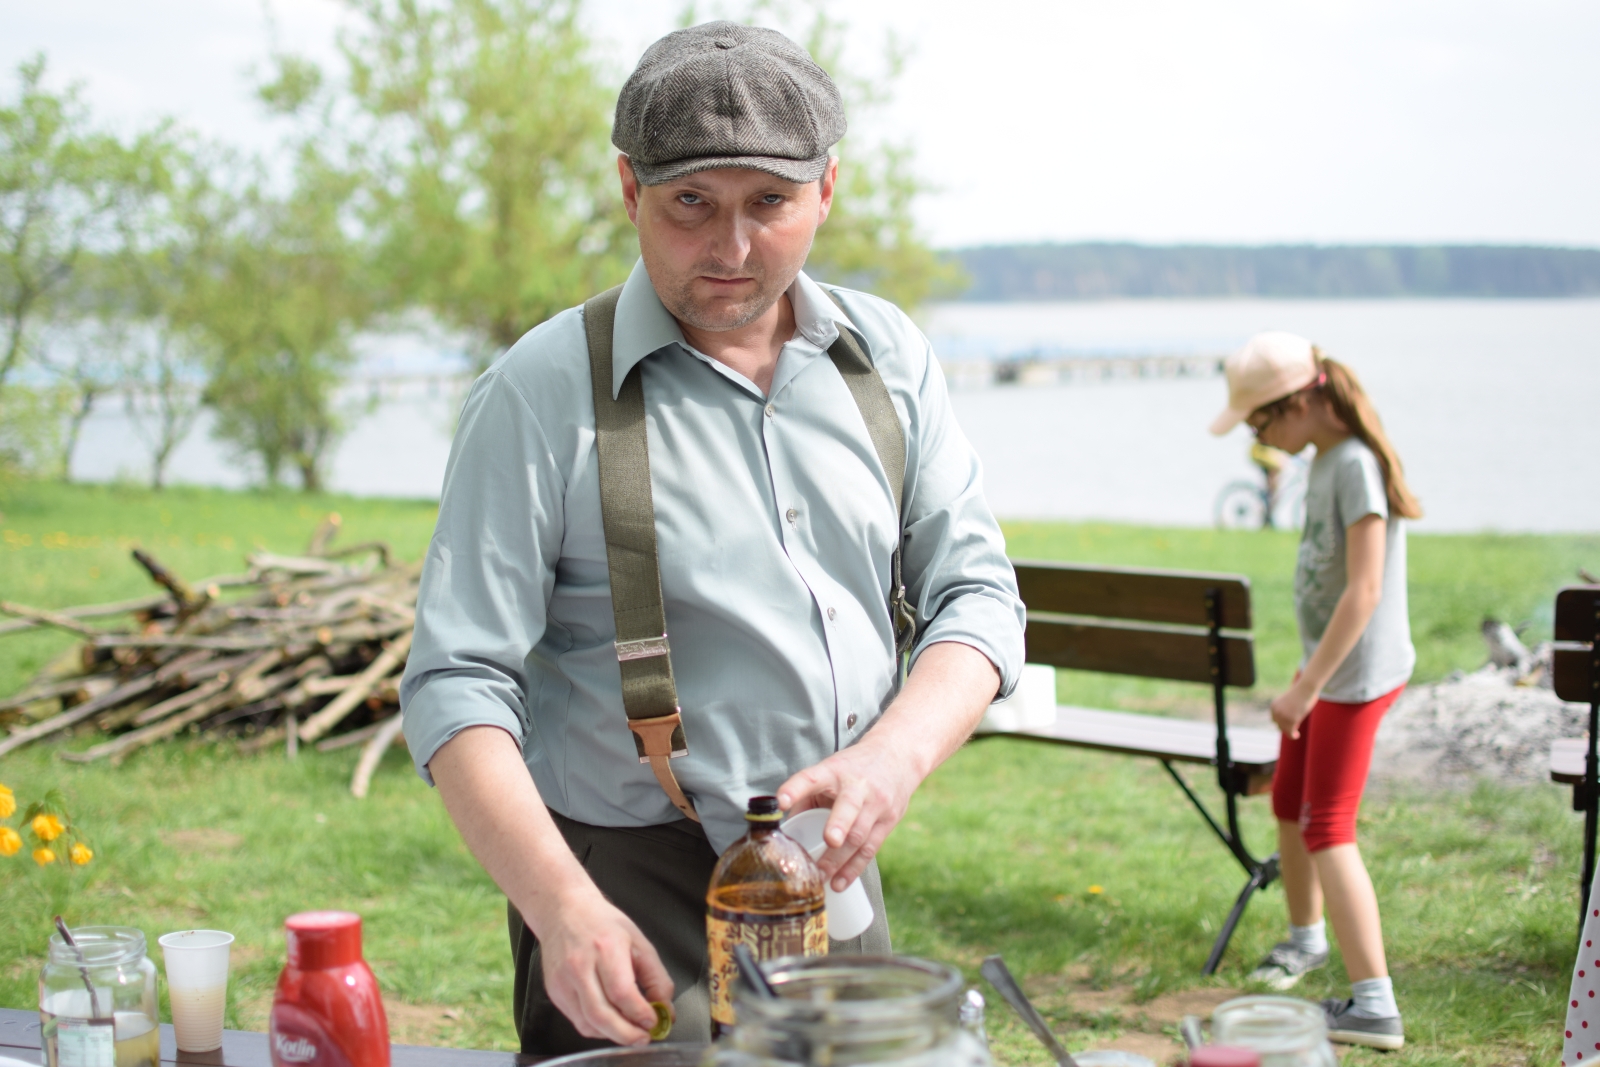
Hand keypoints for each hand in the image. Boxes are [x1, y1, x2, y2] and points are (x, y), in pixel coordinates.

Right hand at [533, 885, 673, 1045]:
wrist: (564, 910)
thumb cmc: (603, 923)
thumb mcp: (639, 941)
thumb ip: (656, 977)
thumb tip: (665, 1009)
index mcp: (605, 948)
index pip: (622, 992)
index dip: (640, 1013)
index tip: (654, 1022)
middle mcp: (580, 966)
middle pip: (601, 1014)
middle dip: (626, 1034)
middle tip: (643, 1038)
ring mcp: (563, 980)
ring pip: (588, 1023)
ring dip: (612, 1034)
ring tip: (630, 1031)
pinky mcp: (555, 992)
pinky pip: (578, 1021)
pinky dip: (597, 1028)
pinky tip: (611, 1021)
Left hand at [777, 734, 919, 891]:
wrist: (898, 756)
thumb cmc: (854, 767)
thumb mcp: (829, 769)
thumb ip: (807, 795)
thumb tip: (785, 827)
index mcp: (835, 771)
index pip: (812, 778)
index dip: (796, 789)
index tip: (781, 801)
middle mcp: (858, 786)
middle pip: (849, 807)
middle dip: (839, 824)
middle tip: (829, 840)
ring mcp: (877, 804)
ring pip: (859, 835)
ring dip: (839, 859)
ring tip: (821, 877)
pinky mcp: (888, 821)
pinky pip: (870, 849)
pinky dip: (853, 869)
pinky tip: (840, 883)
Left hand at [1270, 681, 1318, 738]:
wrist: (1305, 688)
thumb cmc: (1301, 693)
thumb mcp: (1291, 701)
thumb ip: (1288, 709)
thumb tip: (1289, 717)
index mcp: (1274, 706)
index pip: (1275, 719)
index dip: (1281, 722)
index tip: (1289, 723)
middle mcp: (1276, 712)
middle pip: (1279, 725)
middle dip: (1286, 727)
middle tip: (1294, 728)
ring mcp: (1283, 717)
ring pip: (1285, 730)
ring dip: (1290, 731)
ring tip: (1295, 733)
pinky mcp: (1291, 721)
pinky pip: (1290, 733)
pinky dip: (1293, 736)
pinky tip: (1297, 735)